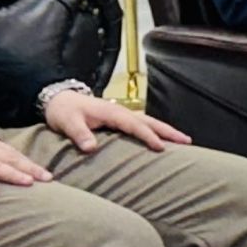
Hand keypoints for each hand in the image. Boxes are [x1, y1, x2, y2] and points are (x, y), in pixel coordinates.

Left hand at [40, 86, 190, 156]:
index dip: (148, 136)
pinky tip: (162, 138)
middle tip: (187, 140)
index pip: (135, 125)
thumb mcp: (68, 122)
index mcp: (112, 112)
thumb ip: (79, 134)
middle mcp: (121, 112)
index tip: (161, 147)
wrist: (59, 99)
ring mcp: (122, 114)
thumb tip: (90, 147)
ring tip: (183, 140)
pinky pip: (142, 124)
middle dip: (168, 131)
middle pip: (150, 121)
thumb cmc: (64, 111)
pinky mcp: (119, 119)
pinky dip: (155, 130)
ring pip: (149, 121)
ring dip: (166, 130)